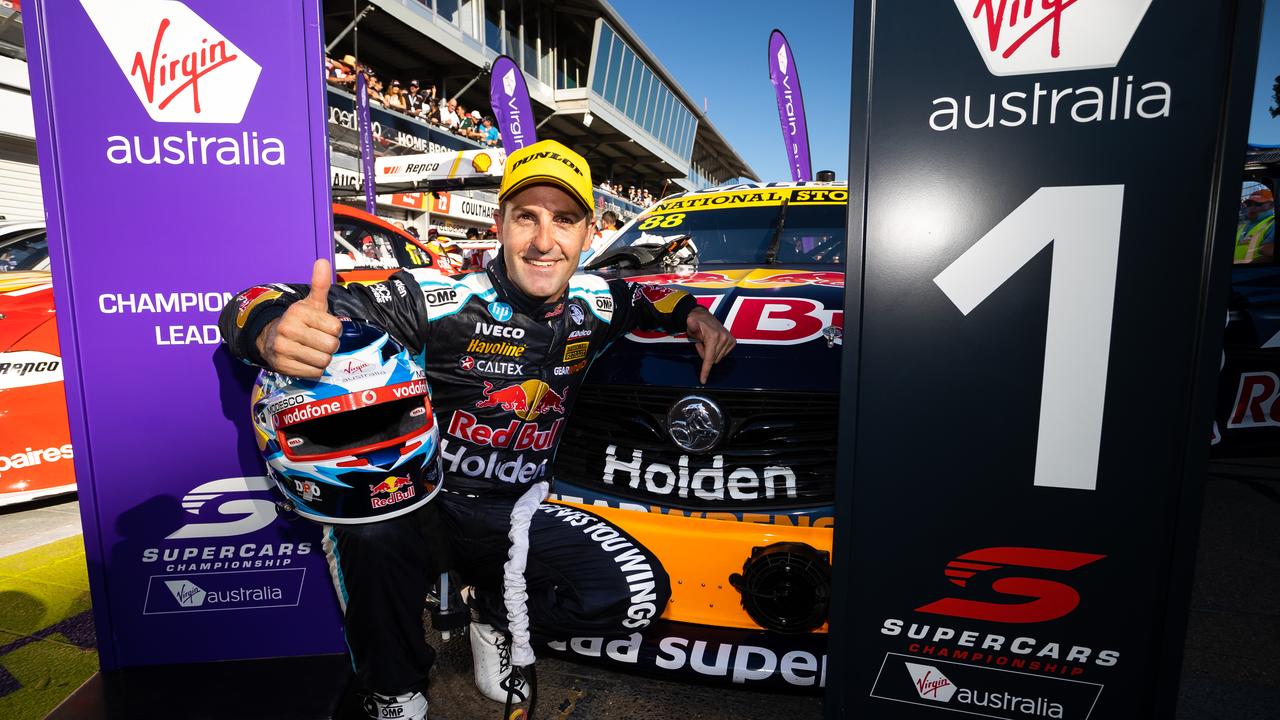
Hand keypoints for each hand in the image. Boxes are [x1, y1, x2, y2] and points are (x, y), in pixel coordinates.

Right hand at [255, 259, 341, 377]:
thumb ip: (320, 284)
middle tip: (320, 341)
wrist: (270, 338)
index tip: (325, 328)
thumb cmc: (299, 321)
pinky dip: (314, 369)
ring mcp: (283, 349)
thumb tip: (323, 261)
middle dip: (330, 346)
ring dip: (323, 358)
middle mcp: (287, 329)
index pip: (335, 328)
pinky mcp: (282, 366)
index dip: (334, 330)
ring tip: (313, 350)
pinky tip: (306, 360)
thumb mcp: (311, 303)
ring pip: (323, 361)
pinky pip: (313, 373)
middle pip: (331, 346)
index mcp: (298, 312)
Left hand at [685, 306, 734, 383]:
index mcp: (714, 337)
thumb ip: (692, 326)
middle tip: (701, 344)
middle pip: (713, 360)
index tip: (703, 380)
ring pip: (718, 358)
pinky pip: (724, 355)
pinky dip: (717, 352)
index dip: (705, 371)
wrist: (704, 317)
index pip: (709, 359)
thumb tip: (690, 321)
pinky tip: (713, 344)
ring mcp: (729, 340)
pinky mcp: (732, 341)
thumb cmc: (696, 323)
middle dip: (705, 355)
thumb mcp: (691, 326)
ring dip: (711, 353)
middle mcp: (724, 338)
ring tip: (707, 342)